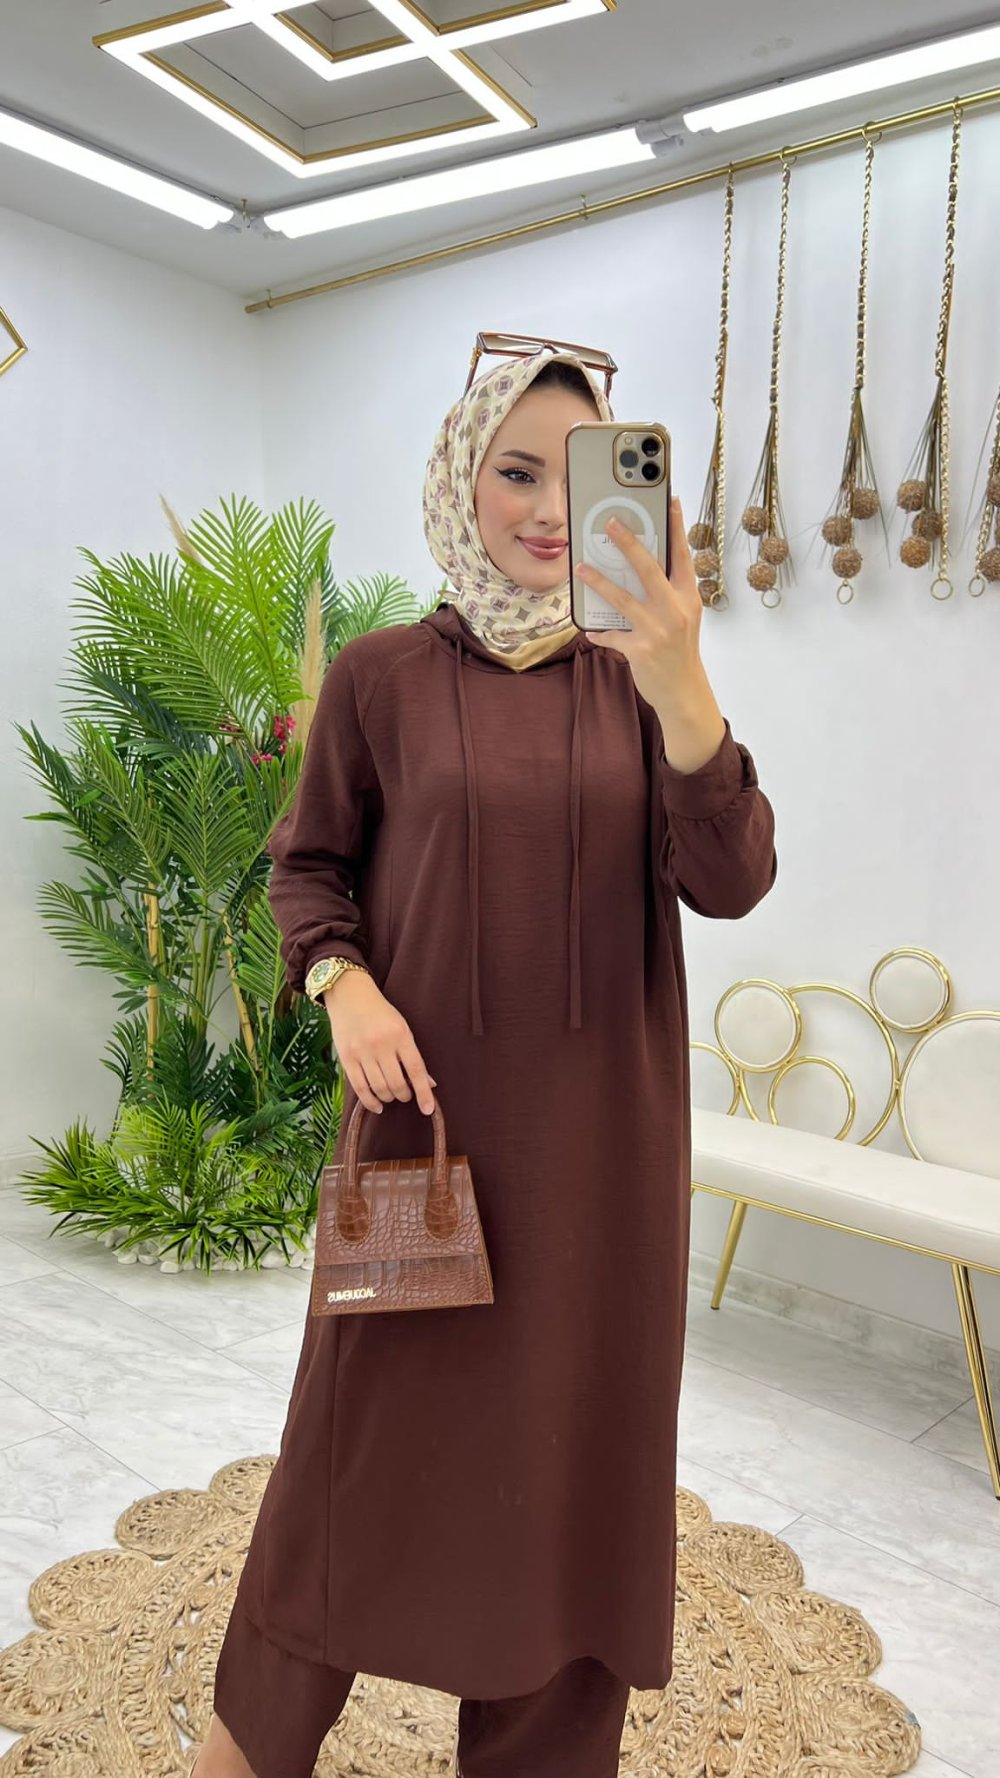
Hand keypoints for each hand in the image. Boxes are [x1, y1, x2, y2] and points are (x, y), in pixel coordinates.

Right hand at [322, 972, 436, 1116]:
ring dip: (389, 1098)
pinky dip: (370, 1101)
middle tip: (405, 1094)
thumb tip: (429, 1083)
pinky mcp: (346, 1057)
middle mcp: (381, 1044)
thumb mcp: (402, 1028)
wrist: (349, 995)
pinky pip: (360, 1088)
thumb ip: (412, 1056)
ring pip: (380, 1088)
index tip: (428, 1109)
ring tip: (392, 1095)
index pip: (416, 1070)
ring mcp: (362, 1051)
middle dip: (404, 1095)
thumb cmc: (380, 1013)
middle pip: (397, 1083)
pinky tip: (377, 1105)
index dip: (423, 1093)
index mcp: (400, 1034)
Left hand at [576, 497, 705, 709]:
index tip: (670, 501)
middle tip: (610, 523)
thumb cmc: (680, 650)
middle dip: (628, 542)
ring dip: (598, 581)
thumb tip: (642, 567)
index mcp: (688, 597)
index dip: (676, 527)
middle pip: (648, 568)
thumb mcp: (684, 617)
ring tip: (580, 568)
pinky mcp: (639, 648)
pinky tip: (590, 629)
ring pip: (622, 597)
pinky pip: (611, 634)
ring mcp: (657, 629)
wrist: (684, 691)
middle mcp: (675, 609)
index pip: (682, 556)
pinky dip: (600, 632)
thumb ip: (668, 593)